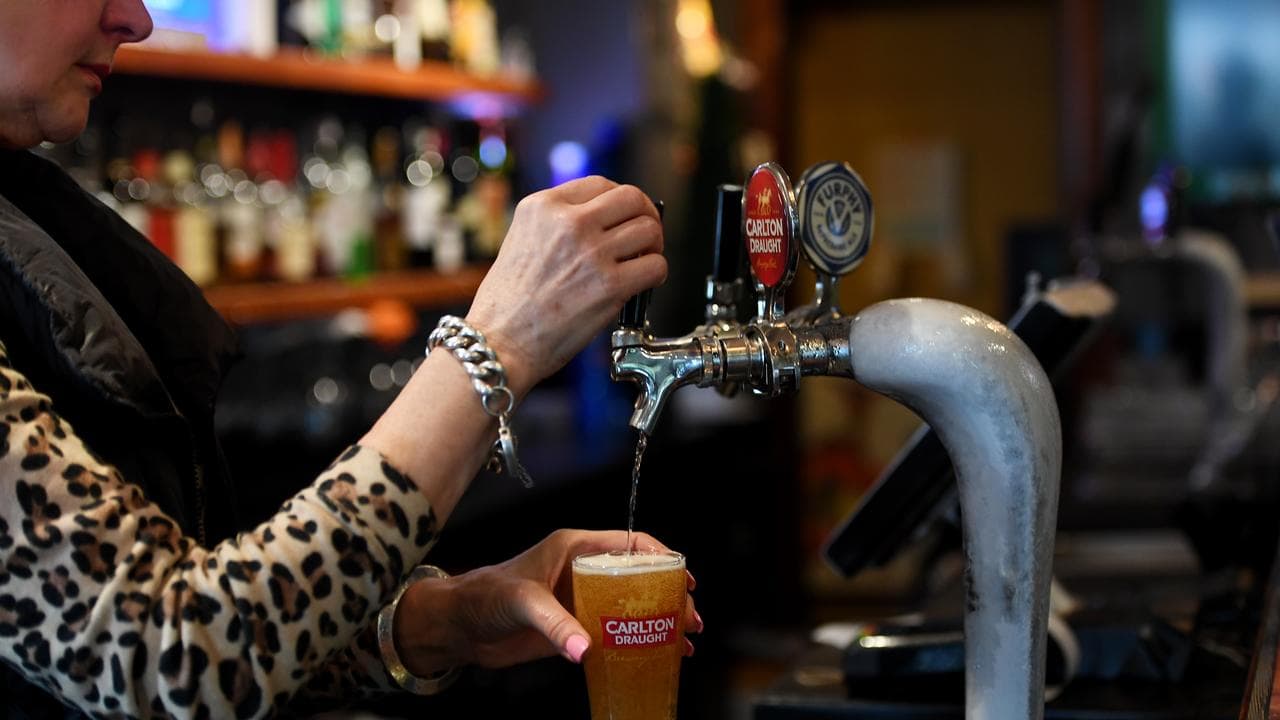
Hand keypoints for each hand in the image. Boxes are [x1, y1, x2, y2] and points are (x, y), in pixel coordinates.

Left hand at [392, 530, 701, 674]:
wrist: (460, 626)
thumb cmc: (484, 596)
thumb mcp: (522, 602)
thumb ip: (554, 623)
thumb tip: (585, 648)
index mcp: (575, 548)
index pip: (629, 544)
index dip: (661, 557)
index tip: (683, 577)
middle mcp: (584, 571)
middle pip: (640, 577)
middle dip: (670, 596)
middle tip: (690, 617)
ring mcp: (582, 600)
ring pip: (634, 606)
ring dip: (661, 621)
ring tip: (685, 639)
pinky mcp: (576, 626)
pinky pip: (617, 631)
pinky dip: (639, 642)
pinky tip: (659, 656)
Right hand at [465, 177, 666, 396]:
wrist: (499, 341)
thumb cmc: (506, 304)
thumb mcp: (521, 240)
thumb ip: (557, 225)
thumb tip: (602, 224)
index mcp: (543, 206)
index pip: (600, 184)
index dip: (621, 200)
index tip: (625, 215)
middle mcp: (568, 223)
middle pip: (631, 199)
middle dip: (645, 215)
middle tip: (645, 235)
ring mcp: (591, 252)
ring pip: (648, 230)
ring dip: (653, 246)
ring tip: (643, 261)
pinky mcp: (609, 285)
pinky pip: (655, 266)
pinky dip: (656, 273)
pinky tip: (643, 282)